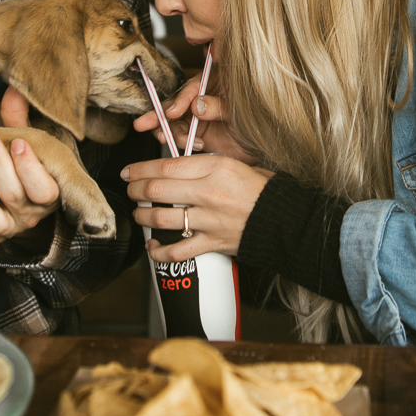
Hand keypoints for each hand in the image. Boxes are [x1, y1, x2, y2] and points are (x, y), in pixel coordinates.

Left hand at [0, 87, 60, 254]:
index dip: (31, 167)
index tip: (16, 141)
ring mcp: (4, 230)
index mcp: (43, 192)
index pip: (45, 189)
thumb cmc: (11, 161)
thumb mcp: (19, 140)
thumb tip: (14, 90)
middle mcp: (27, 216)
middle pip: (16, 198)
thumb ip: (17, 119)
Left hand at [123, 154, 272, 260]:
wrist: (285, 220)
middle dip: (135, 190)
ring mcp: (209, 220)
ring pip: (162, 218)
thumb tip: (175, 166)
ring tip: (138, 213)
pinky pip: (177, 251)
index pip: (166, 166)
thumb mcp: (234, 164)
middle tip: (129, 189)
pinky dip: (160, 251)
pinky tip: (153, 245)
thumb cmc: (262, 189)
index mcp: (215, 168)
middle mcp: (209, 193)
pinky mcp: (212, 243)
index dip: (141, 169)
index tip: (130, 171)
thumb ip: (203, 165)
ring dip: (143, 216)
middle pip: (157, 190)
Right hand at [132, 67, 253, 162]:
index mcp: (213, 83)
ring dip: (168, 132)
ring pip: (173, 123)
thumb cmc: (258, 118)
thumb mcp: (240, 109)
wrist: (264, 144)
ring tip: (170, 140)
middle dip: (158, 115)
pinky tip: (188, 146)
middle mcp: (201, 99)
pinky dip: (179, 143)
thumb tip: (199, 105)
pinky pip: (180, 138)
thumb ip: (220, 106)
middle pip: (174, 104)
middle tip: (143, 124)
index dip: (180, 101)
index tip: (173, 112)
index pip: (191, 89)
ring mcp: (197, 118)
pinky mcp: (197, 134)